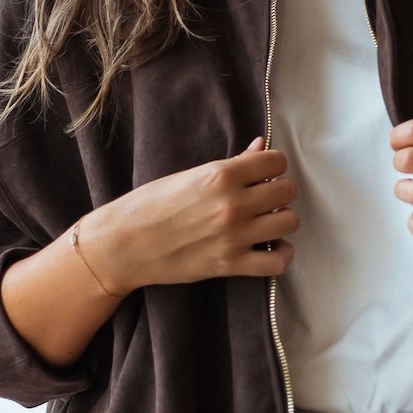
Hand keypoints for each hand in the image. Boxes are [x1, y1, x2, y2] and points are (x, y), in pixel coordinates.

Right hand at [85, 138, 298, 294]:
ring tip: (265, 222)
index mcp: (220, 174)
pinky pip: (278, 262)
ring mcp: (234, 236)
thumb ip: (231, 164)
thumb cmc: (149, 206)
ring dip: (281, 221)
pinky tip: (271, 248)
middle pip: (288, 190)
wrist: (123, 245)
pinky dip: (281, 255)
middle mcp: (232, 204)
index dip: (272, 167)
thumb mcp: (188, 176)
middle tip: (263, 199)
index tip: (262, 175)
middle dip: (279, 192)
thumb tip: (261, 147)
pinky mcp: (231, 265)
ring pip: (289, 222)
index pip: (276, 161)